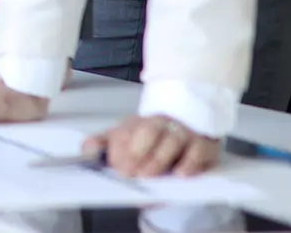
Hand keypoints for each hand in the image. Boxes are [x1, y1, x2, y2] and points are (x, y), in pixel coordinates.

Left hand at [84, 114, 219, 177]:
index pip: (126, 133)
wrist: (189, 115)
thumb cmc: (154, 132)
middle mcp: (161, 126)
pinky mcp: (204, 145)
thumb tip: (86, 149)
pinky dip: (189, 163)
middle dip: (136, 152)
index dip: (119, 150)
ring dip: (158, 159)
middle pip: (147, 133)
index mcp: (139, 124)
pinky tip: (180, 174)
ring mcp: (183, 134)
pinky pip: (198, 152)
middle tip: (128, 172)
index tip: (116, 166)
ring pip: (170, 142)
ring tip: (148, 174)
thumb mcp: (126, 134)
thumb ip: (104, 143)